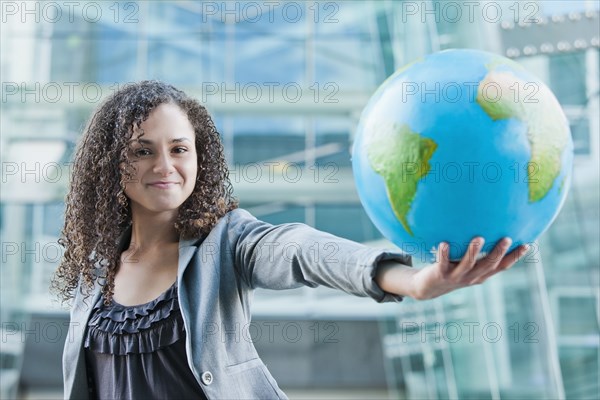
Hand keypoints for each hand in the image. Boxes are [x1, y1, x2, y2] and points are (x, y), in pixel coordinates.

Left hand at [375, 237, 529, 299]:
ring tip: (478, 237)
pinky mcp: (440, 274)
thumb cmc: (449, 269)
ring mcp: (456, 276)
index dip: (514, 257)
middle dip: (498, 252)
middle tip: (507, 238)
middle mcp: (471, 277)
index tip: (527, 244)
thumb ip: (476, 249)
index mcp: (480, 274)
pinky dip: (444, 254)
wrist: (428, 287)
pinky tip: (443, 243)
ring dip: (473, 251)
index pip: (501, 267)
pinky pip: (443, 263)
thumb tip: (486, 224)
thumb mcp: (465, 261)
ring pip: (467, 264)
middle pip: (488, 265)